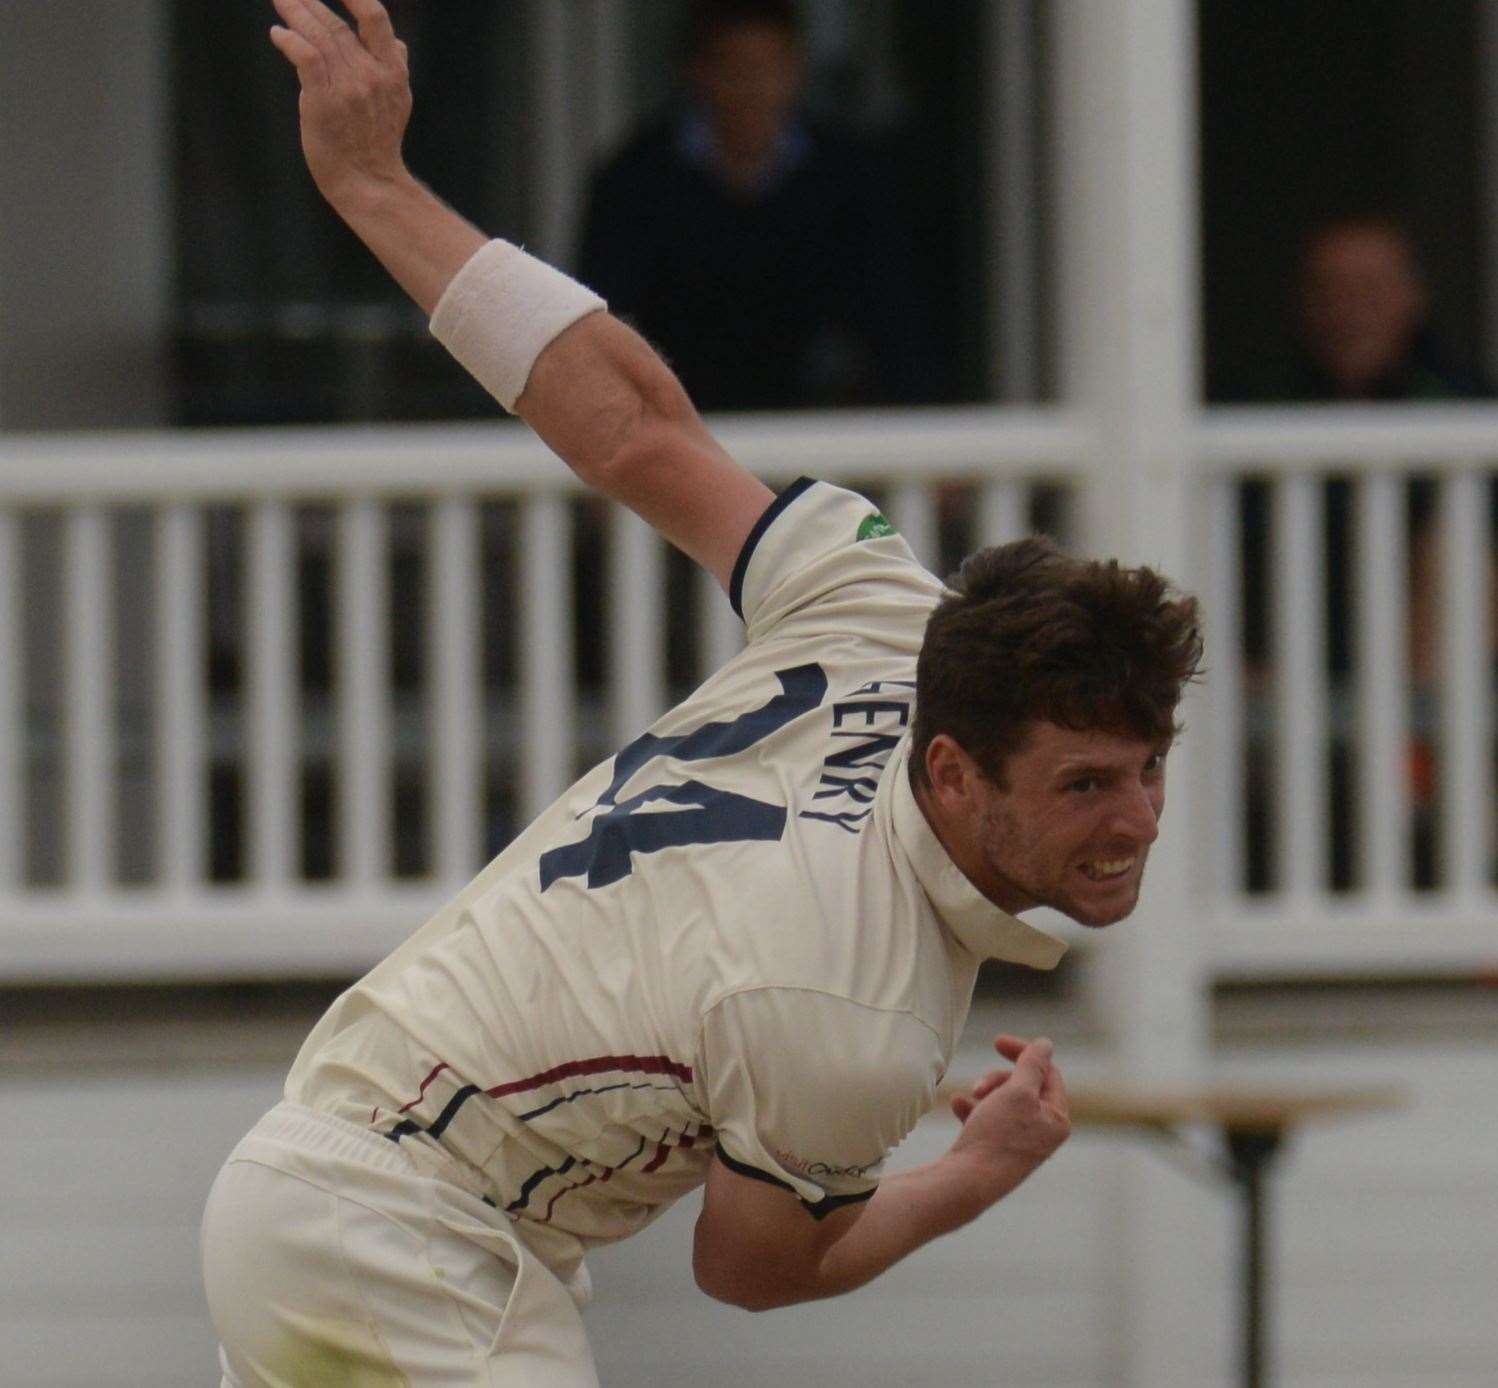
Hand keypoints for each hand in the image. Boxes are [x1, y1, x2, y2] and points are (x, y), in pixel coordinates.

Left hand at [269, 0, 412, 207]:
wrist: (368, 181)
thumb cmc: (377, 142)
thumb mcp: (399, 102)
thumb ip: (396, 68)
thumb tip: (398, 43)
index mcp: (392, 72)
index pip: (375, 19)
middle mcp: (371, 75)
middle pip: (336, 25)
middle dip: (309, 2)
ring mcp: (348, 89)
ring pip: (318, 36)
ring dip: (295, 14)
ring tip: (280, 1)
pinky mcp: (323, 102)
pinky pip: (305, 58)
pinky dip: (290, 41)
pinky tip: (279, 34)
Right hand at [947, 1034, 1070, 1189]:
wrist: (967, 1183)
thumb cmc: (996, 1137)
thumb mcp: (1017, 1092)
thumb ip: (1033, 1064)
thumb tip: (1046, 1044)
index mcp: (1057, 1119)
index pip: (1048, 1073)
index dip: (1024, 1053)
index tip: (997, 1042)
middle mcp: (1043, 1132)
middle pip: (1024, 1086)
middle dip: (999, 1078)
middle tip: (980, 1084)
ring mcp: (1020, 1144)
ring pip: (1004, 1101)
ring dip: (985, 1092)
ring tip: (969, 1097)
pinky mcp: (997, 1151)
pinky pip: (988, 1119)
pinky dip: (973, 1109)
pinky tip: (957, 1105)